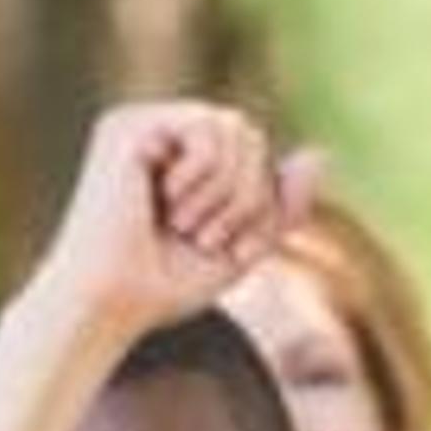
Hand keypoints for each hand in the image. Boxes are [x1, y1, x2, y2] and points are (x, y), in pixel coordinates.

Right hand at [40, 103, 316, 334]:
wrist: (110, 304)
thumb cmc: (163, 285)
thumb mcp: (243, 246)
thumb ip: (281, 204)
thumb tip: (320, 153)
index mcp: (182, 160)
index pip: (255, 151)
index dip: (262, 200)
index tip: (232, 251)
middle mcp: (161, 136)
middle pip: (250, 133)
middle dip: (247, 194)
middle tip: (206, 238)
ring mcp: (142, 127)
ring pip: (235, 126)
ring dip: (225, 190)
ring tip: (184, 224)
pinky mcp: (128, 127)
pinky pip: (206, 128)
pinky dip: (202, 176)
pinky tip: (165, 202)